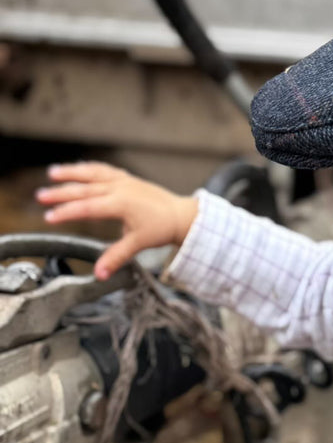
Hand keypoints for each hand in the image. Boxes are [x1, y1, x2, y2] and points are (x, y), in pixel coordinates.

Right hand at [36, 161, 197, 279]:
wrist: (181, 215)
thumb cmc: (161, 228)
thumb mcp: (138, 244)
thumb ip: (116, 257)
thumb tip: (100, 274)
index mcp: (121, 203)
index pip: (87, 208)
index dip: (67, 212)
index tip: (49, 217)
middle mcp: (120, 188)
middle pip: (85, 189)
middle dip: (61, 193)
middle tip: (41, 196)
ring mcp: (124, 181)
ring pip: (93, 174)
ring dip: (72, 172)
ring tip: (52, 173)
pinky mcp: (128, 178)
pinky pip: (104, 170)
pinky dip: (89, 168)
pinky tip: (78, 168)